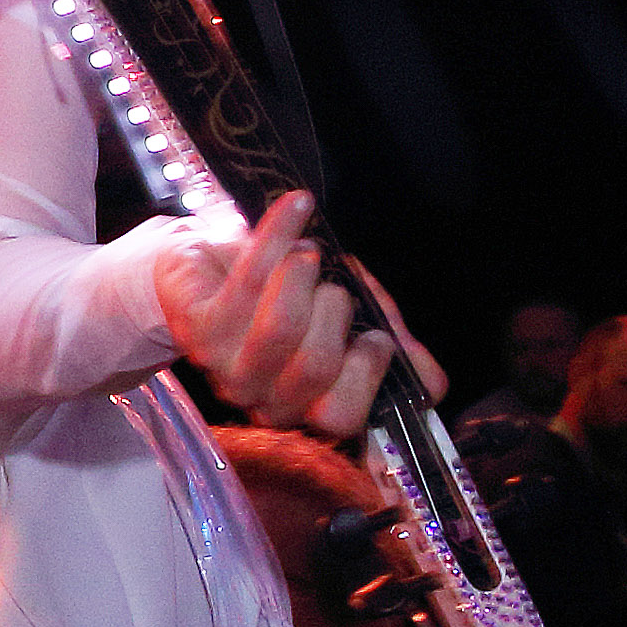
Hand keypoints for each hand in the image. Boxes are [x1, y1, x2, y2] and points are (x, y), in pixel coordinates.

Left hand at [157, 191, 388, 440]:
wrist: (206, 262)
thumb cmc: (285, 294)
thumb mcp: (346, 318)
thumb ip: (386, 341)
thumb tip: (427, 375)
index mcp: (305, 406)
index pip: (344, 417)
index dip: (370, 372)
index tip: (378, 334)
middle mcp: (264, 399)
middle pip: (318, 367)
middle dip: (336, 310)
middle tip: (330, 283)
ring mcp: (227, 369)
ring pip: (282, 329)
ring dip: (304, 276)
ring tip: (306, 253)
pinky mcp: (198, 330)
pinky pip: (249, 281)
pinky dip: (279, 234)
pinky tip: (295, 208)